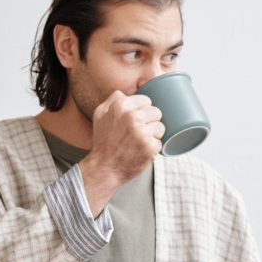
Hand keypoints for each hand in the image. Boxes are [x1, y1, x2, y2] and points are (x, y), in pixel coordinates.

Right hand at [79, 91, 164, 215]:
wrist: (104, 168)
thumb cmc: (103, 141)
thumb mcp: (100, 114)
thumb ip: (114, 100)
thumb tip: (127, 93)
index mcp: (121, 105)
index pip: (146, 101)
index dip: (143, 111)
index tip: (136, 121)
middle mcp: (132, 117)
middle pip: (156, 112)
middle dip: (150, 122)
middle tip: (138, 133)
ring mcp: (142, 132)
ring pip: (161, 127)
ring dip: (153, 135)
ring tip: (140, 142)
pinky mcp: (150, 147)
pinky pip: (160, 142)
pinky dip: (153, 149)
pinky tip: (141, 151)